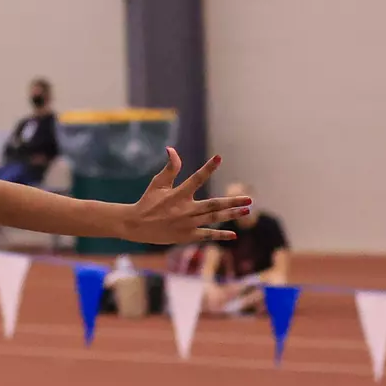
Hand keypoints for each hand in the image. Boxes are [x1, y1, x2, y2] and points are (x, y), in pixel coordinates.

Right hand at [117, 149, 249, 244]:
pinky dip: (220, 235)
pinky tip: (233, 235)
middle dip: (232, 201)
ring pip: (214, 219)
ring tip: (246, 211)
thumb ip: (169, 168)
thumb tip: (172, 149)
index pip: (196, 178)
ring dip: (231, 215)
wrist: (136, 225)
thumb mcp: (157, 183)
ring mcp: (188, 224)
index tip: (219, 157)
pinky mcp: (187, 235)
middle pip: (214, 205)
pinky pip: (206, 235)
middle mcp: (185, 209)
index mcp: (178, 194)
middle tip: (249, 199)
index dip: (208, 167)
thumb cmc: (148, 201)